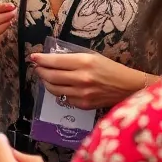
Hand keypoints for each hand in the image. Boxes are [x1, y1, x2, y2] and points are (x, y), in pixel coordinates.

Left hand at [31, 51, 145, 110]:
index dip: (42, 59)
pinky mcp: (84, 105)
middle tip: (37, 67)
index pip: (55, 61)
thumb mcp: (93, 56)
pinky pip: (65, 99)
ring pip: (54, 89)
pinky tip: (60, 87)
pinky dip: (59, 92)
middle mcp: (81, 78)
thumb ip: (74, 58)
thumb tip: (54, 59)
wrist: (128, 87)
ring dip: (46, 82)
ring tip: (45, 76)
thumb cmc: (111, 68)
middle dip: (40, 71)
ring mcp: (82, 93)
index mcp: (84, 62)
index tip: (33, 57)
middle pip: (51, 76)